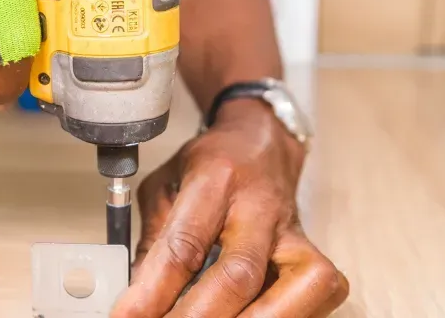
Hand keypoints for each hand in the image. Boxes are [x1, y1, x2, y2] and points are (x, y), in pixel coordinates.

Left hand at [112, 99, 348, 316]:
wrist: (263, 144)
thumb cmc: (213, 167)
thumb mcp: (165, 187)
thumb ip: (152, 242)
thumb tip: (138, 300)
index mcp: (216, 180)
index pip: (184, 244)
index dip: (154, 290)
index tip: (128, 317)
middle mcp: (260, 207)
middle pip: (238, 273)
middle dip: (198, 316)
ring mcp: (294, 234)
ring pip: (291, 289)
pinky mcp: (315, 256)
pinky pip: (315, 296)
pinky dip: (282, 316)